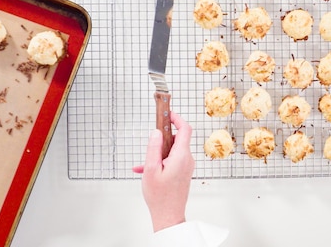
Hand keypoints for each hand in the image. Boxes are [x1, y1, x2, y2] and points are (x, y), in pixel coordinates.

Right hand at [132, 111, 194, 231]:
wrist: (168, 216)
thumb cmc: (160, 196)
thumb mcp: (151, 169)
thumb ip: (153, 148)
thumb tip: (156, 132)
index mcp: (181, 156)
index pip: (185, 129)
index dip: (177, 118)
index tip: (167, 114)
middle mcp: (187, 159)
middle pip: (177, 139)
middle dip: (162, 139)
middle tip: (149, 142)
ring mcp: (186, 166)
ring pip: (172, 151)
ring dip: (157, 153)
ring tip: (143, 165)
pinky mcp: (183, 172)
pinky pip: (171, 160)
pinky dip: (159, 162)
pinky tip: (145, 171)